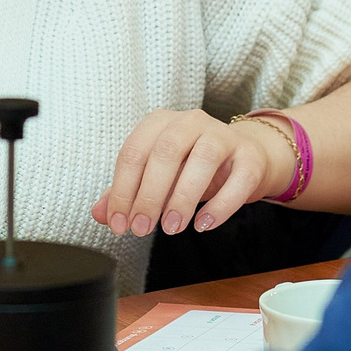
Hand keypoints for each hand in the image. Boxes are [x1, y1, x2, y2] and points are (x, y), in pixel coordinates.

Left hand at [92, 110, 296, 237]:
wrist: (244, 159)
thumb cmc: (192, 167)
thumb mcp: (157, 177)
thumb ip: (127, 192)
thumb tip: (100, 214)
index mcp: (161, 123)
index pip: (134, 151)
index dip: (123, 190)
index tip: (119, 223)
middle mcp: (192, 122)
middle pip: (166, 151)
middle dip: (150, 194)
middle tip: (143, 229)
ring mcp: (224, 136)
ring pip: (203, 158)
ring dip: (184, 197)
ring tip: (172, 227)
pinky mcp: (250, 156)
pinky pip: (239, 177)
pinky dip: (221, 204)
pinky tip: (204, 224)